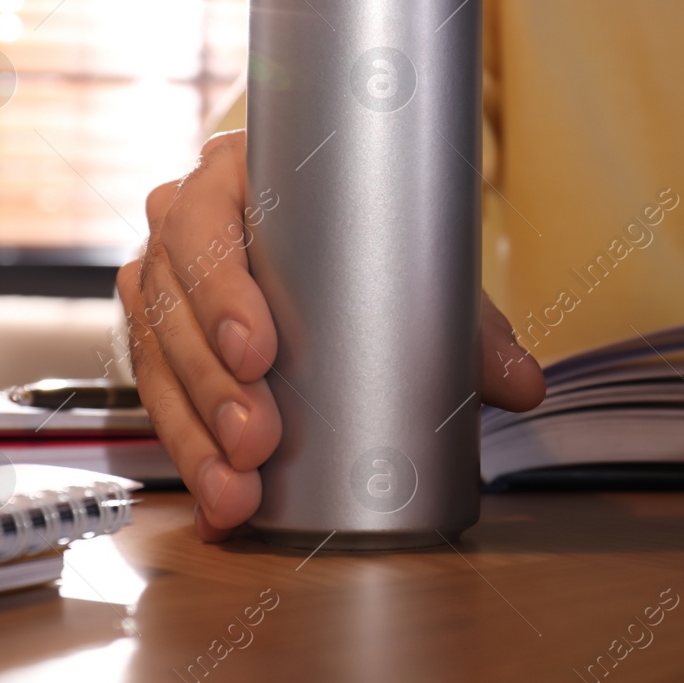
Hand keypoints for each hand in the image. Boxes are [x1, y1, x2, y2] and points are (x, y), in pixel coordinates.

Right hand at [117, 130, 545, 541]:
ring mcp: (164, 285)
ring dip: (193, 436)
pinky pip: (158, 401)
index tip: (258, 351)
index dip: (222, 290)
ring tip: (237, 491)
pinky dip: (188, 458)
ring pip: (159, 361)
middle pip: (175, 304)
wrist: (342, 248)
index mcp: (238, 176)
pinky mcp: (160, 344)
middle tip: (257, 441)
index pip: (207, 224)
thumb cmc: (372, 243)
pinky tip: (215, 505)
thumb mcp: (420, 270)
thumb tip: (525, 385)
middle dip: (213, 385)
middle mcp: (184, 224)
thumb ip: (474, 327)